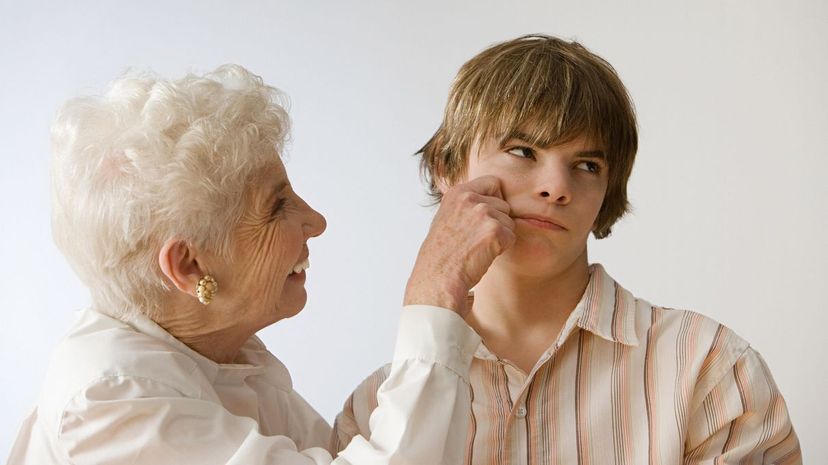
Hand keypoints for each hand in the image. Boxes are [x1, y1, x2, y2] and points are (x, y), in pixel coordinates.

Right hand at [404, 176, 515, 317]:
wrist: (438, 278)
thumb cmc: (441, 255)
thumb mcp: (445, 218)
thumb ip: (464, 206)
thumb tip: (487, 200)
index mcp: (457, 192)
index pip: (492, 182)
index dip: (494, 199)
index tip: (485, 217)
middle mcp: (470, 198)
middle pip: (504, 204)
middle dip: (497, 222)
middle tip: (475, 239)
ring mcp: (483, 213)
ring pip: (509, 222)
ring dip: (499, 237)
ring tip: (476, 248)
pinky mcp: (495, 230)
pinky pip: (511, 237)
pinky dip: (502, 249)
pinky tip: (482, 255)